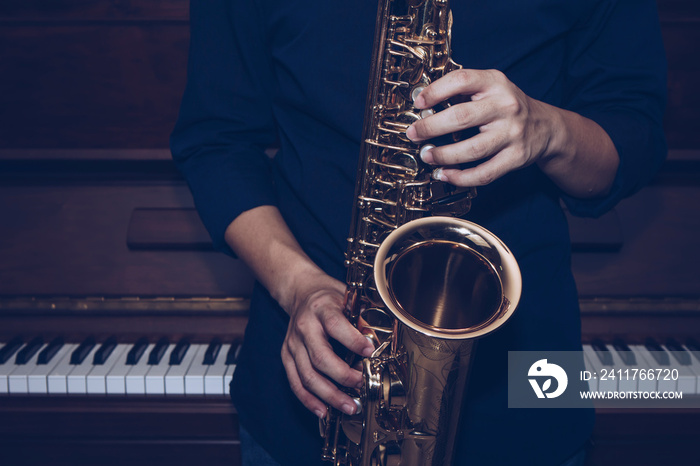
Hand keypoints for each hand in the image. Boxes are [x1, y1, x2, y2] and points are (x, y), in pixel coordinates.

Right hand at [279, 270, 373, 418]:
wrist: (301, 292)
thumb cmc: (329, 297)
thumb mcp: (348, 297)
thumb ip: (361, 317)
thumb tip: (378, 339)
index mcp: (321, 308)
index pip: (335, 325)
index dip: (352, 340)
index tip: (369, 351)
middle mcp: (304, 326)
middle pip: (320, 357)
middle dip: (343, 376)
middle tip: (361, 385)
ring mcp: (292, 343)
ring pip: (307, 375)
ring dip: (329, 395)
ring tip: (349, 406)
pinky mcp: (286, 356)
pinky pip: (295, 382)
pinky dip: (308, 400)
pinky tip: (323, 410)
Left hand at [406, 69, 561, 186]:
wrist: (545, 127)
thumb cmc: (506, 107)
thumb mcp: (490, 88)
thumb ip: (462, 92)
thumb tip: (423, 105)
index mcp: (495, 83)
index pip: (462, 80)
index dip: (436, 91)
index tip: (418, 103)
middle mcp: (506, 106)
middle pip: (462, 117)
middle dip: (431, 127)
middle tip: (414, 134)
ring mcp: (512, 133)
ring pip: (473, 149)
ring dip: (444, 155)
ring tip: (427, 155)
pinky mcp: (516, 158)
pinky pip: (485, 173)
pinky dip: (461, 177)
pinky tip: (445, 175)